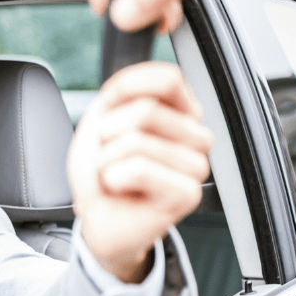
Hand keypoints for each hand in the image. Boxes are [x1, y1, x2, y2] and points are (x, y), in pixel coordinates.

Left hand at [68, 62, 211, 282]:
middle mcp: (195, 135)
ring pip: (137, 141)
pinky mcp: (188, 194)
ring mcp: (196, 165)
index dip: (126, 88)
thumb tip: (129, 86)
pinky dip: (114, 178)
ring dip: (107, 160)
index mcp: (180, 112)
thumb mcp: (100, 119)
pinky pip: (139, 169)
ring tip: (116, 175)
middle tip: (112, 156)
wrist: (99, 217)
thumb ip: (118, 94)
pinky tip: (121, 189)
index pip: (168, 78)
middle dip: (108, 134)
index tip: (108, 110)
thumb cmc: (103, 170)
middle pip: (145, 110)